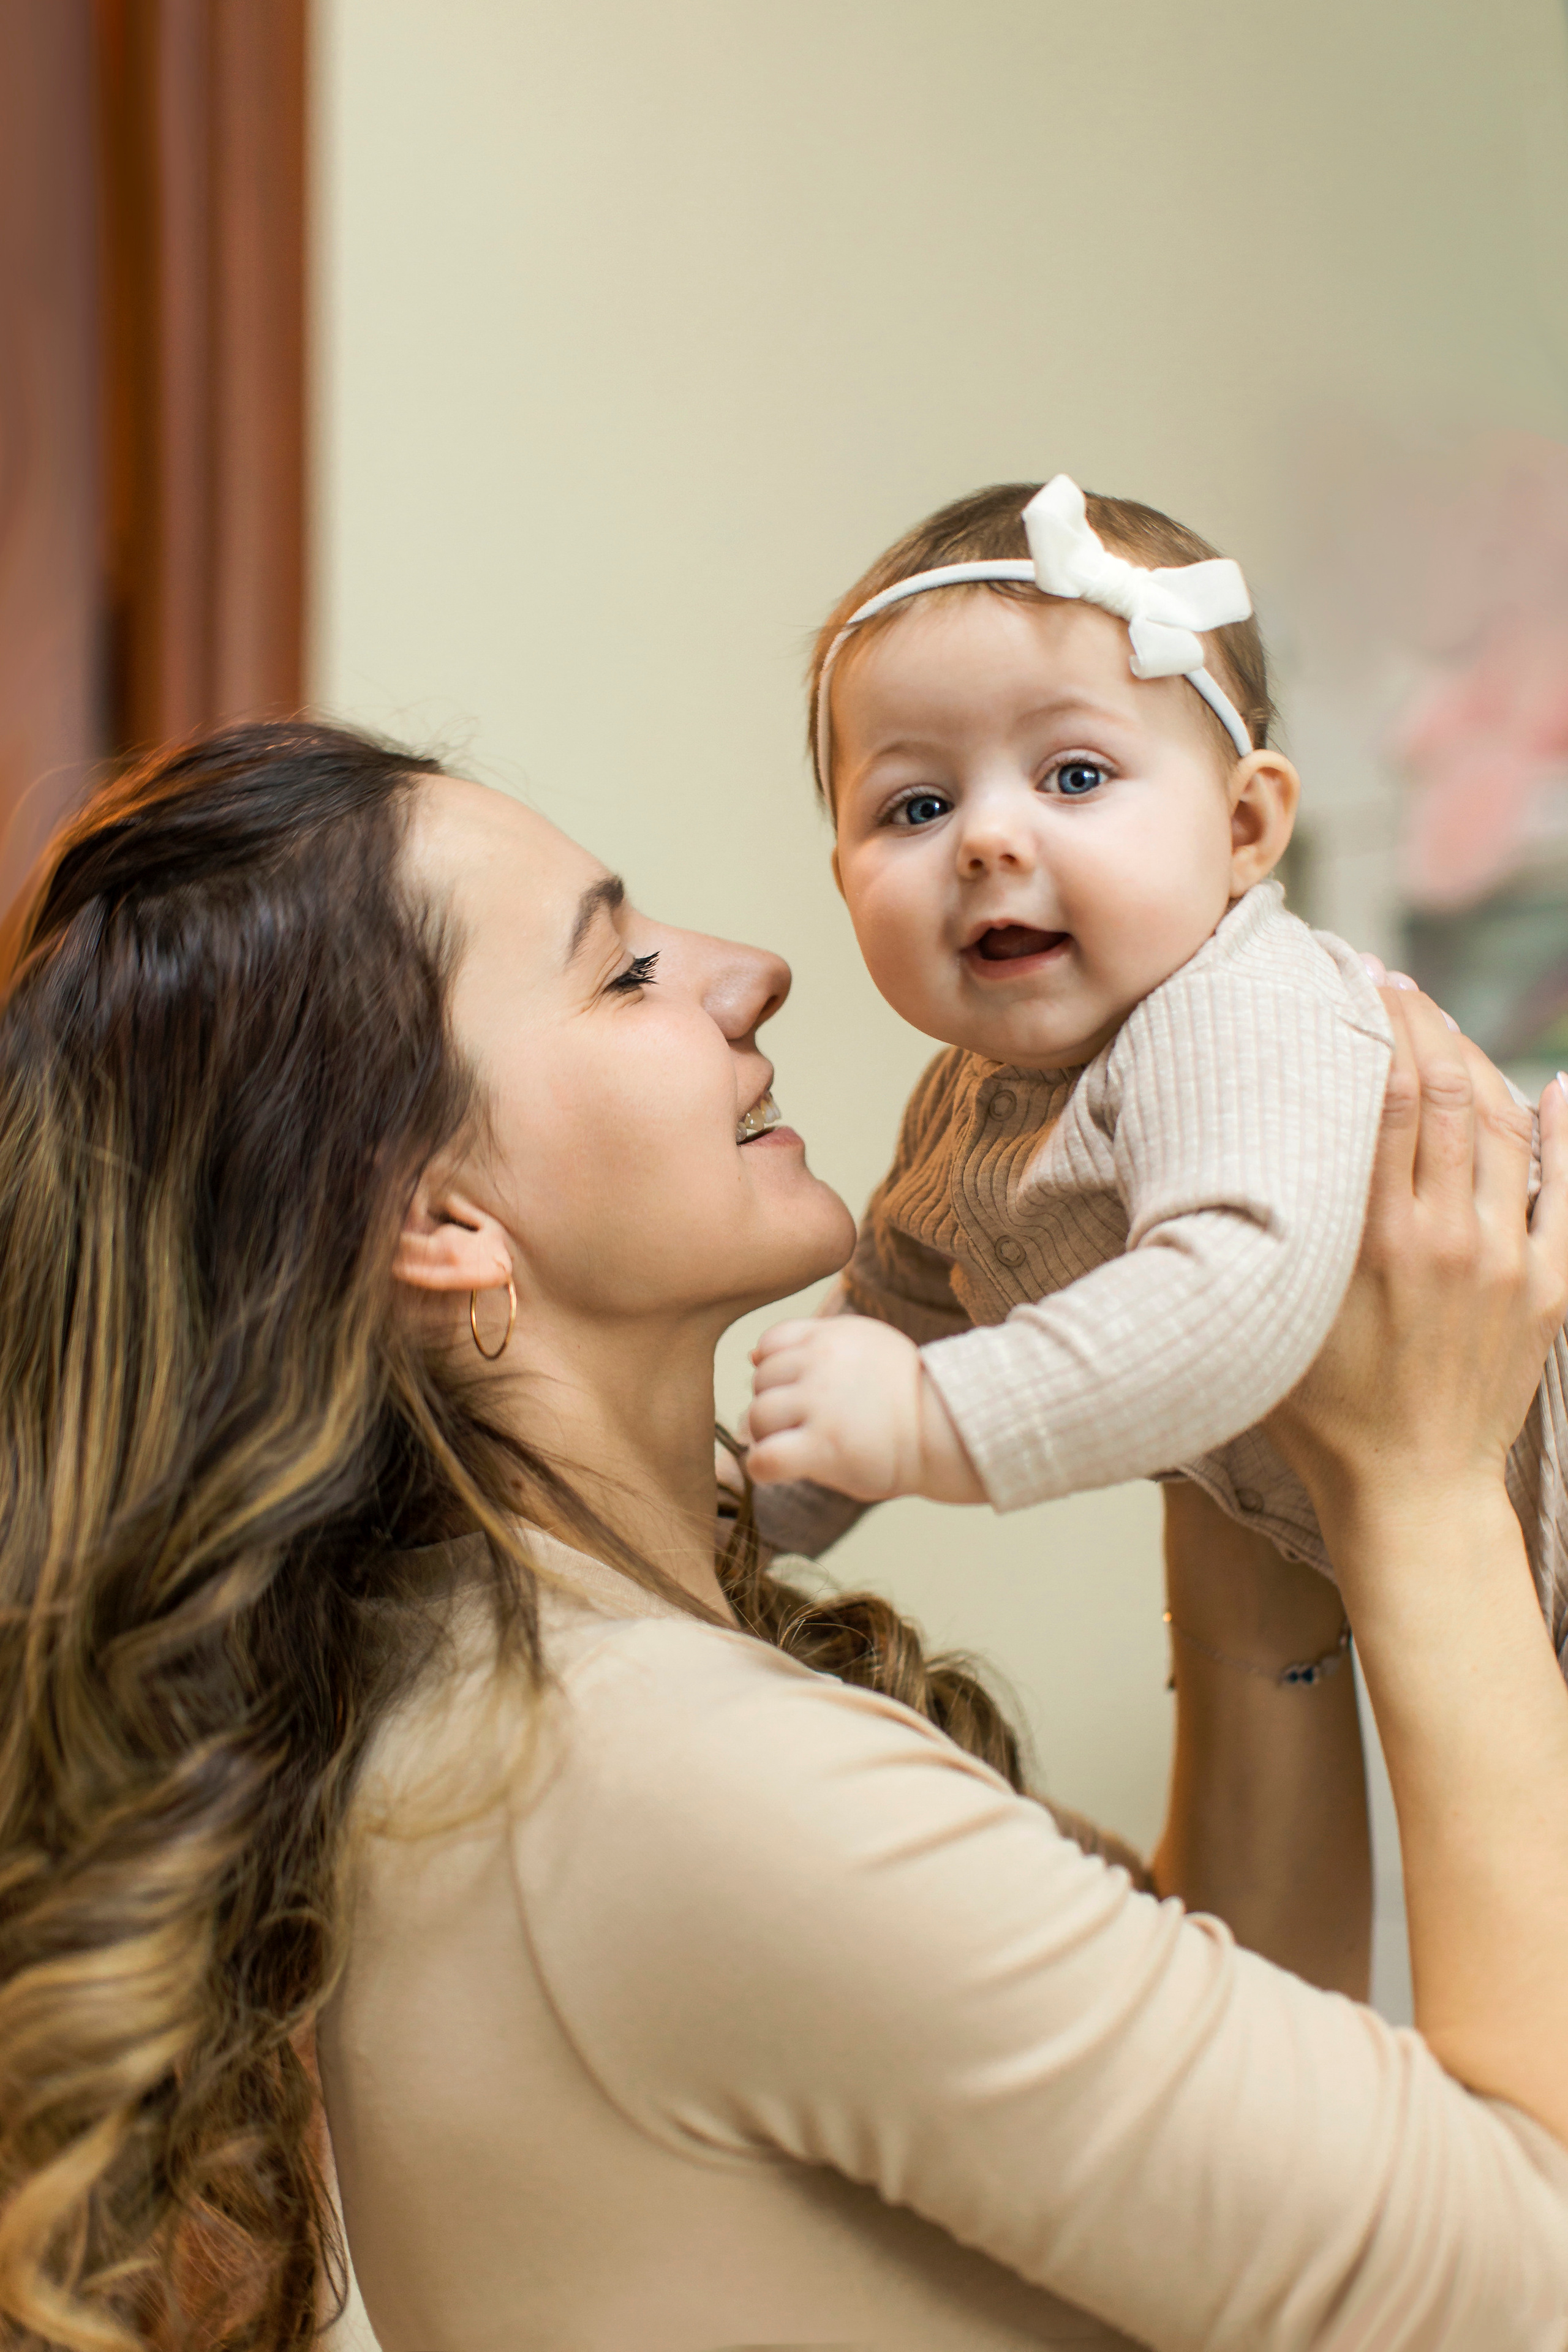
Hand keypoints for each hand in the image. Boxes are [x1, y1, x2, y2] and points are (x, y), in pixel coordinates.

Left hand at [747, 1316, 984, 1503]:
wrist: (950, 1430)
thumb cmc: (907, 1396)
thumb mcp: (866, 1347)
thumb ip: (813, 1345)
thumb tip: (751, 1357)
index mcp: (832, 1336)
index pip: (770, 1344)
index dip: (777, 1372)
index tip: (801, 1392)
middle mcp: (821, 1363)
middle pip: (761, 1382)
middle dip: (776, 1405)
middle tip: (805, 1426)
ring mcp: (820, 1404)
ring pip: (758, 1417)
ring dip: (769, 1436)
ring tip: (799, 1447)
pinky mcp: (823, 1447)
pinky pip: (764, 1457)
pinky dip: (764, 1467)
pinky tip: (782, 1470)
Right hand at [1267, 988, 1567, 1535]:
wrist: (1411, 1492)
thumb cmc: (1323, 1413)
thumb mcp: (1280, 1316)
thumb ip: (1280, 1236)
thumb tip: (1251, 1161)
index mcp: (1377, 1240)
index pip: (1387, 1098)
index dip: (1380, 1026)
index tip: (1363, 984)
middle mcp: (1448, 1238)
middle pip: (1447, 1094)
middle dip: (1425, 1025)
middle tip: (1397, 986)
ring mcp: (1507, 1262)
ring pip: (1506, 1128)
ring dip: (1478, 1063)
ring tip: (1448, 1027)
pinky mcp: (1548, 1291)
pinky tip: (1560, 1087)